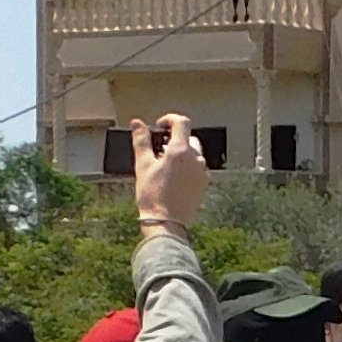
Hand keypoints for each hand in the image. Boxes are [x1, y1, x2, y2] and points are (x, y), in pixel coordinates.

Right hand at [133, 114, 209, 231]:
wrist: (165, 222)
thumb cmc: (152, 195)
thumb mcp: (142, 165)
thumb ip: (141, 140)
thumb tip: (137, 123)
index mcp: (180, 151)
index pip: (182, 122)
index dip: (170, 119)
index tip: (161, 125)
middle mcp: (196, 159)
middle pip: (188, 138)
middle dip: (174, 139)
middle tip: (159, 150)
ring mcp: (202, 172)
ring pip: (194, 154)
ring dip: (181, 154)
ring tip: (165, 166)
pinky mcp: (204, 184)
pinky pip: (197, 168)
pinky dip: (187, 167)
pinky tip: (174, 179)